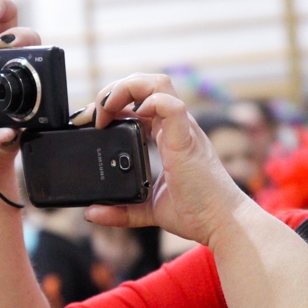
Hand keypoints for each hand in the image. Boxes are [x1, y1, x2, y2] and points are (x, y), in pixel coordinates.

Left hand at [75, 73, 252, 245]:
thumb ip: (121, 210)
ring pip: (158, 84)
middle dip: (114, 90)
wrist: (219, 223)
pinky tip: (134, 116)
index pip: (138, 101)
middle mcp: (175, 127)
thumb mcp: (148, 209)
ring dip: (126, 88)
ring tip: (106, 108)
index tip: (88, 122)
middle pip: (146, 83)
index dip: (111, 104)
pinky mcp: (187, 140)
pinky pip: (171, 106)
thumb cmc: (195, 211)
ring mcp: (183, 130)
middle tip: (93, 115)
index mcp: (167, 136)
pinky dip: (150, 103)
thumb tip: (92, 212)